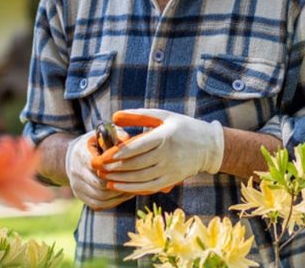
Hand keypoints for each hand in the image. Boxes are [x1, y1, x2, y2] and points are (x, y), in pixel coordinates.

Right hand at [64, 131, 133, 209]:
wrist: (72, 157)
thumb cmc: (94, 144)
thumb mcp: (102, 134)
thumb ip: (116, 136)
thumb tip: (131, 141)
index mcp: (81, 154)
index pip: (98, 166)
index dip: (115, 168)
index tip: (130, 166)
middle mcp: (76, 171)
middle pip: (100, 184)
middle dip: (119, 183)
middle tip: (136, 181)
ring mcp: (77, 186)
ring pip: (100, 196)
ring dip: (118, 194)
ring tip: (133, 187)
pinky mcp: (81, 196)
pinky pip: (98, 204)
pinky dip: (113, 201)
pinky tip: (124, 194)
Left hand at [93, 109, 223, 194]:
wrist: (208, 147)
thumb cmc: (182, 127)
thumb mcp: (163, 116)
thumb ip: (138, 115)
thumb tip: (114, 116)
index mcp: (164, 137)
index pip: (137, 147)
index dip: (118, 153)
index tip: (102, 155)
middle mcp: (167, 155)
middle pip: (135, 164)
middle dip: (113, 167)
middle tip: (96, 167)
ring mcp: (169, 170)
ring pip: (139, 178)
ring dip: (119, 179)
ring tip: (102, 177)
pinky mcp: (170, 180)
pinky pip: (147, 187)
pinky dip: (130, 188)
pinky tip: (116, 186)